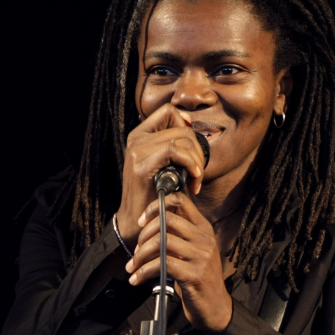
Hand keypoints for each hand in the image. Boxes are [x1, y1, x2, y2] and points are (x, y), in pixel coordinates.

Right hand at [115, 105, 206, 246]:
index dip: (186, 125)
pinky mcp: (141, 165)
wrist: (137, 221)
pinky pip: (175, 151)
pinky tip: (192, 181)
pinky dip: (191, 165)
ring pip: (182, 139)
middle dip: (198, 152)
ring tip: (194, 181)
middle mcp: (136, 139)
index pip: (169, 112)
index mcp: (140, 135)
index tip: (193, 148)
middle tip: (198, 175)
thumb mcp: (164, 164)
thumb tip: (190, 125)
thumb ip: (173, 144)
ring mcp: (137, 150)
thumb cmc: (155, 194)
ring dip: (197, 162)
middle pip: (182, 129)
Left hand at [126, 192, 232, 334]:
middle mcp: (204, 238)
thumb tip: (149, 224)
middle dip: (144, 233)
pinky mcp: (194, 274)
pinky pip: (162, 264)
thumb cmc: (197, 279)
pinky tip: (137, 278)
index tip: (142, 220)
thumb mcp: (191, 251)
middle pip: (167, 220)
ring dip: (140, 255)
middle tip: (135, 249)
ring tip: (133, 266)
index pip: (180, 201)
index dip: (156, 206)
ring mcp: (201, 256)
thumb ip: (177, 236)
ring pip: (162, 242)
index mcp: (203, 228)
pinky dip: (144, 271)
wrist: (214, 307)